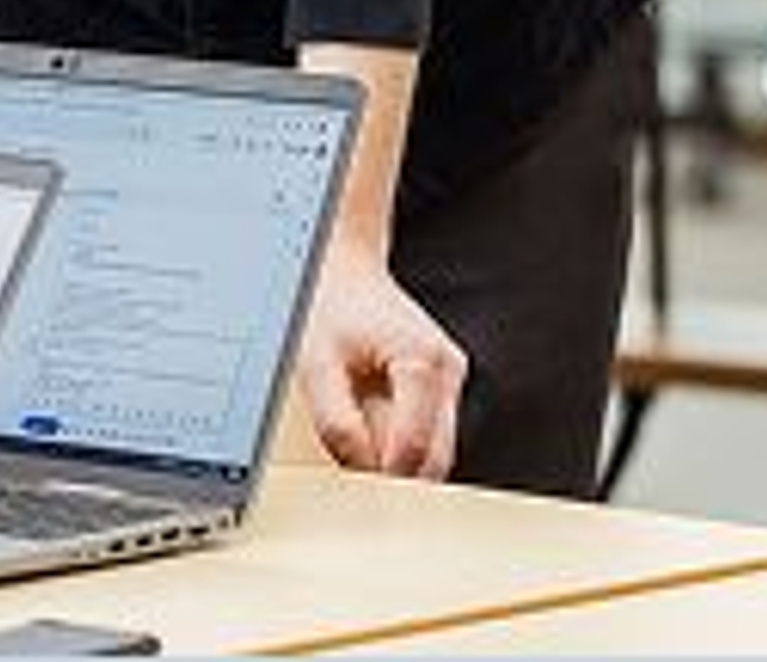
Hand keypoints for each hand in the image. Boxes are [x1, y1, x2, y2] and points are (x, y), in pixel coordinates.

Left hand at [294, 240, 464, 479]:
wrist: (344, 272)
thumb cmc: (330, 306)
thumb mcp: (316, 362)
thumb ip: (336, 419)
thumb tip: (357, 467)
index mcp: (422, 361)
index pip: (415, 446)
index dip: (385, 476)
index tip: (358, 494)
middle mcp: (448, 371)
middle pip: (435, 457)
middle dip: (397, 476)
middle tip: (357, 485)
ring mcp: (450, 380)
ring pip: (436, 451)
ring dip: (399, 460)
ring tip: (358, 443)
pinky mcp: (443, 387)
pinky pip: (428, 434)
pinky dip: (401, 443)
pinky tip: (371, 427)